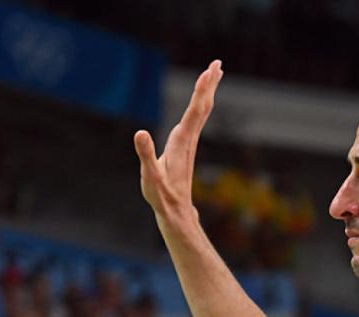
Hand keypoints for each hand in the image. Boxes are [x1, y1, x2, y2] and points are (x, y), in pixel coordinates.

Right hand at [133, 60, 222, 216]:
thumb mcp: (149, 176)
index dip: (201, 91)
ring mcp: (188, 143)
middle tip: (218, 64)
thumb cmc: (161, 195)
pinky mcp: (185, 147)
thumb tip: (140, 133)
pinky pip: (196, 119)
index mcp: (180, 142)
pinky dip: (200, 105)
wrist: (176, 211)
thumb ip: (145, 155)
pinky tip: (200, 102)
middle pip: (202, 107)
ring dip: (207, 92)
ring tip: (213, 74)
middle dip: (209, 85)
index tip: (209, 72)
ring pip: (201, 112)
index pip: (194, 111)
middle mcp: (188, 139)